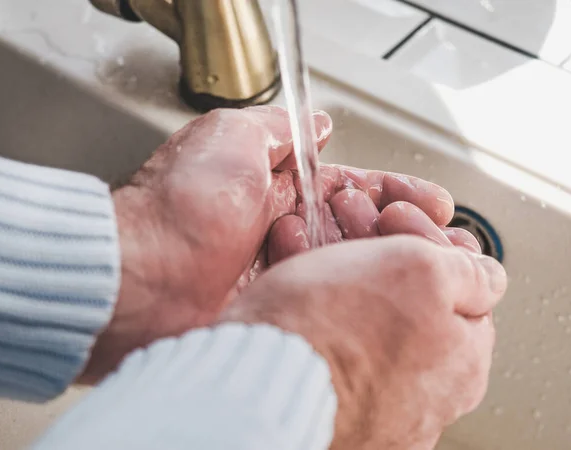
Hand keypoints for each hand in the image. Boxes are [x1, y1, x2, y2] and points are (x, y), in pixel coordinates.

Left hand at [81, 106, 455, 382]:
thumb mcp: (230, 138)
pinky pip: (331, 298)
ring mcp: (281, 272)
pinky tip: (384, 287)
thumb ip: (278, 129)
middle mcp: (281, 230)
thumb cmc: (179, 206)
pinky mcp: (278, 308)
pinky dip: (360, 290)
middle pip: (357, 227)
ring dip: (386, 255)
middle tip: (429, 227)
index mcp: (273, 188)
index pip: (349, 186)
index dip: (393, 191)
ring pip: (350, 263)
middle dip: (400, 225)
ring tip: (413, 251)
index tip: (430, 200)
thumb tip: (315, 124)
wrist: (140, 278)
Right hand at [221, 229, 506, 449]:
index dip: (426, 237)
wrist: (255, 384)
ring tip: (305, 234)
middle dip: (380, 245)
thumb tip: (488, 276)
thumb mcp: (419, 273)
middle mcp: (427, 393)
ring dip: (341, 263)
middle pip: (410, 298)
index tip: (394, 216)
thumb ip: (468, 271)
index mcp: (460, 361)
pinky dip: (315, 300)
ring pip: (366, 313)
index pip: (461, 284)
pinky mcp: (332, 402)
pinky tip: (294, 272)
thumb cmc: (332, 330)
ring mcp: (378, 402)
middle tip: (347, 216)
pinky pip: (330, 339)